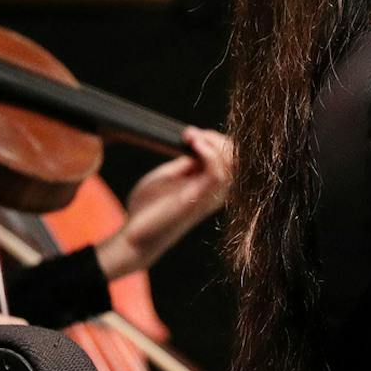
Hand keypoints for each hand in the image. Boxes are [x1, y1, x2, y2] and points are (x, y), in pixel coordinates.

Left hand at [96, 127, 233, 281]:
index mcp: (210, 187)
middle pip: (237, 159)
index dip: (216, 139)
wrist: (134, 237)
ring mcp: (210, 198)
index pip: (231, 158)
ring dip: (213, 144)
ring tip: (190, 137)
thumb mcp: (169, 176)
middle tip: (191, 134)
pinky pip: (218, 174)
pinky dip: (209, 154)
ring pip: (232, 164)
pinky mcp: (199, 202)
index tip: (191, 133)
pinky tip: (194, 145)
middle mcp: (216, 193)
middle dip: (217, 139)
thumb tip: (199, 142)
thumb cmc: (148, 209)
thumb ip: (187, 162)